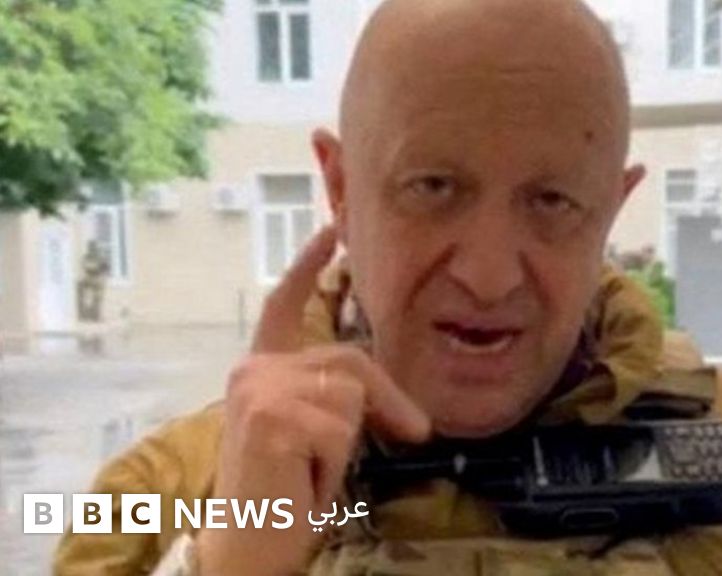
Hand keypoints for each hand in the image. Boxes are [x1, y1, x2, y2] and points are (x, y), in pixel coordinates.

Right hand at [195, 228, 430, 575]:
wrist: (247, 546)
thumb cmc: (282, 494)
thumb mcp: (315, 434)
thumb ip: (335, 398)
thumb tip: (403, 407)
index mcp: (262, 371)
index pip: (284, 305)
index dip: (308, 266)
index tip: (333, 230)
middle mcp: (253, 371)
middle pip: (349, 361)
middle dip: (389, 401)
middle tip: (415, 432)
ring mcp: (259, 390)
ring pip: (351, 394)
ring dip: (350, 444)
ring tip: (314, 472)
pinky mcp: (271, 416)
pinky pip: (342, 428)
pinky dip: (338, 462)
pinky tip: (305, 480)